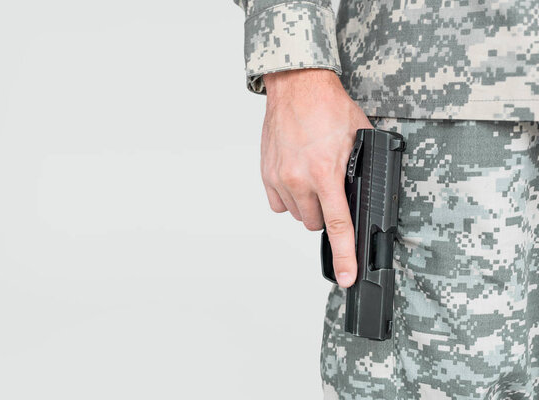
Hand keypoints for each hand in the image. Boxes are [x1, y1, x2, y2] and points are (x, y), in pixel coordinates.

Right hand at [261, 69, 372, 287]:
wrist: (297, 87)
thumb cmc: (328, 106)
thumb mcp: (359, 138)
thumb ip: (359, 170)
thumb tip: (363, 195)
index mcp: (326, 172)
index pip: (338, 225)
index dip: (345, 255)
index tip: (346, 276)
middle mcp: (299, 179)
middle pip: (315, 224)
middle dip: (326, 214)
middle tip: (331, 191)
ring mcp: (280, 178)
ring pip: (296, 214)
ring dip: (308, 206)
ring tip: (314, 179)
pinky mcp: (267, 174)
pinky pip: (278, 204)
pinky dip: (290, 199)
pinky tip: (297, 180)